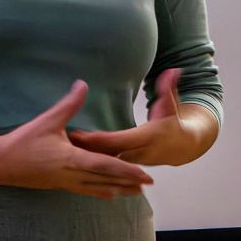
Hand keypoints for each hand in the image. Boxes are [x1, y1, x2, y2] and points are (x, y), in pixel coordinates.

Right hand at [0, 80, 153, 198]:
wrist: (0, 164)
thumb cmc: (24, 141)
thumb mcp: (48, 120)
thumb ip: (69, 104)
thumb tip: (83, 84)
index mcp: (72, 159)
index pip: (106, 166)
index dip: (127, 170)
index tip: (144, 175)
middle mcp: (72, 174)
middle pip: (106, 180)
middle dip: (128, 182)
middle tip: (148, 184)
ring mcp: (66, 182)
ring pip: (97, 187)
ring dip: (118, 189)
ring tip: (135, 192)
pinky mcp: (59, 185)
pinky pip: (85, 190)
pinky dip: (100, 191)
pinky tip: (109, 195)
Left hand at [68, 68, 218, 166]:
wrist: (182, 146)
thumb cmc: (172, 120)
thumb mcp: (171, 102)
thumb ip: (168, 87)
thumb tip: (173, 70)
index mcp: (148, 137)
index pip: (118, 140)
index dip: (97, 139)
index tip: (77, 134)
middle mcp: (140, 153)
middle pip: (107, 155)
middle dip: (84, 152)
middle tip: (59, 143)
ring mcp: (134, 164)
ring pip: (105, 166)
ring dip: (84, 161)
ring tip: (59, 154)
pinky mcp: (128, 169)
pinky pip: (107, 171)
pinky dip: (90, 167)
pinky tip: (72, 164)